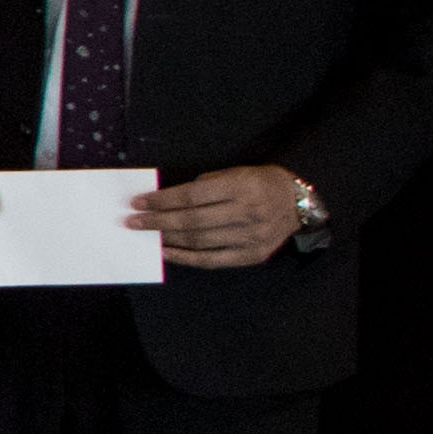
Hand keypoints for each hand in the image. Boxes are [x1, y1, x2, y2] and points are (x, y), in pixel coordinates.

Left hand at [131, 164, 311, 269]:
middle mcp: (248, 213)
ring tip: (147, 235)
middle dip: (158, 221)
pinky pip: (213, 260)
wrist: (299, 201)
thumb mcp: (236, 173)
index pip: (192, 196)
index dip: (162, 200)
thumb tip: (166, 199)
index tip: (138, 203)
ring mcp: (251, 237)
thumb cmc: (259, 183)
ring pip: (200, 241)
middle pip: (193, 220)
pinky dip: (186, 258)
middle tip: (133, 222)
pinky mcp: (253, 255)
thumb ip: (205, 185)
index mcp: (242, 187)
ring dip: (168, 239)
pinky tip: (167, 252)